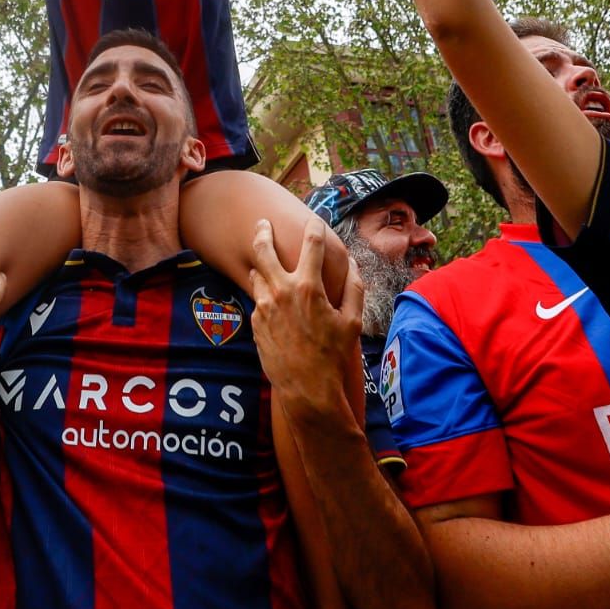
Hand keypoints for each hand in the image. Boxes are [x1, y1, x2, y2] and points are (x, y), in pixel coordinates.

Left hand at [250, 217, 362, 418]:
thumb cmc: (333, 355)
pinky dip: (266, 295)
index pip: (311, 244)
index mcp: (308, 287)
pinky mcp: (255, 322)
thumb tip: (353, 263)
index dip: (314, 227)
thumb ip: (354, 288)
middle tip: (262, 222)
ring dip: (262, 265)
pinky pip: (259, 299)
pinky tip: (273, 301)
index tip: (315, 219)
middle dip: (262, 231)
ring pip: (257, 273)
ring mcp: (264, 306)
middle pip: (263, 249)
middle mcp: (282, 291)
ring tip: (265, 262)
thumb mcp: (352, 321)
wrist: (306, 389)